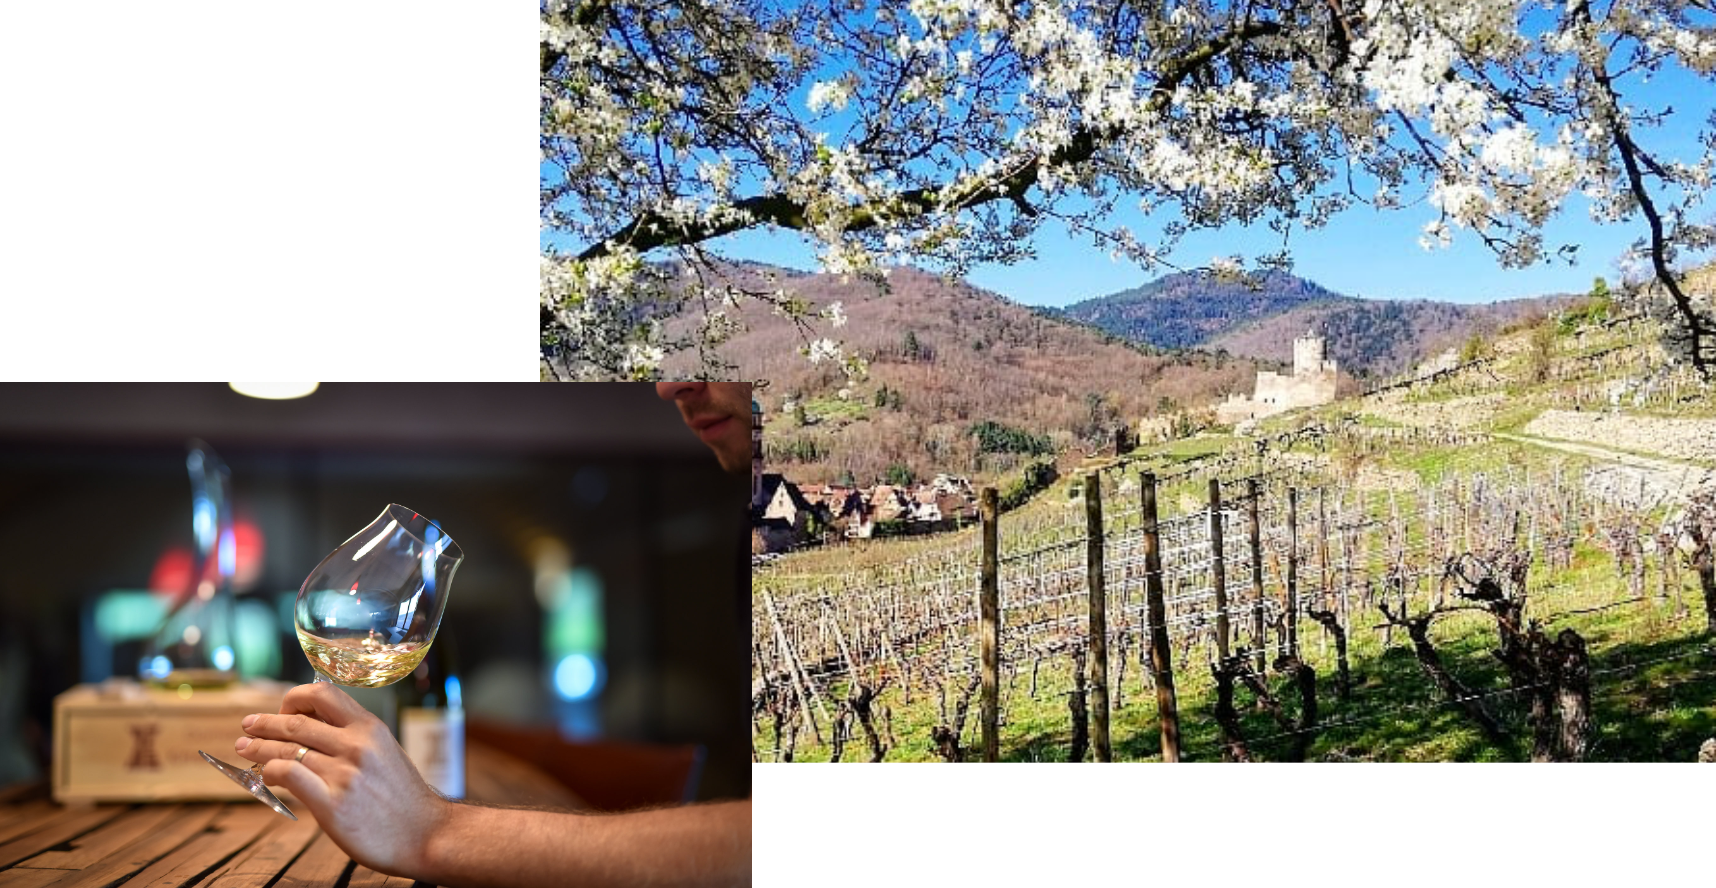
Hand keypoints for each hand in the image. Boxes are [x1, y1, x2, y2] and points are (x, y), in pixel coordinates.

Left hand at [235, 682, 447, 877]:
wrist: (426, 834)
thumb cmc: (404, 798)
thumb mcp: (386, 753)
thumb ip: (354, 740)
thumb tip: (314, 732)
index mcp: (371, 728)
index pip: (323, 693)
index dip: (294, 698)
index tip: (283, 710)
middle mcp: (357, 745)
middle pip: (297, 721)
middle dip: (265, 722)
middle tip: (249, 725)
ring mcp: (344, 773)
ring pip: (287, 748)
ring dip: (258, 747)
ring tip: (245, 748)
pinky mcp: (332, 803)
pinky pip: (290, 775)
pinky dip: (271, 770)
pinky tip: (266, 775)